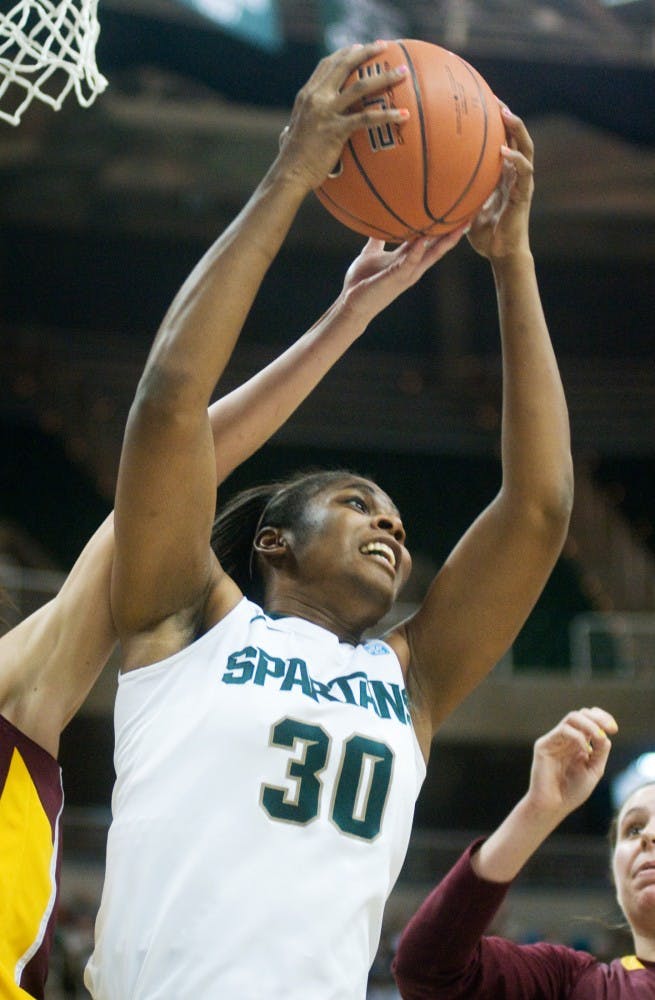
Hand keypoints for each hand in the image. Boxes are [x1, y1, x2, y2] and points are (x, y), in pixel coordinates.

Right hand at [276, 41, 409, 193]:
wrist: (289, 174)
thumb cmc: (292, 160)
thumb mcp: (291, 133)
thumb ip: (296, 125)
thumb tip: (290, 132)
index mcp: (307, 96)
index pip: (327, 65)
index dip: (345, 53)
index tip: (360, 46)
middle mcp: (316, 98)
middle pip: (344, 65)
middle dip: (366, 52)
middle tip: (385, 46)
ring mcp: (326, 113)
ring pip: (360, 87)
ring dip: (385, 77)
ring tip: (403, 73)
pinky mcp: (336, 130)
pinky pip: (367, 119)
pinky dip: (387, 115)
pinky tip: (404, 115)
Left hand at [339, 226, 467, 321]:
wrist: (351, 302)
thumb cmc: (362, 281)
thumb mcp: (371, 254)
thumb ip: (378, 240)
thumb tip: (378, 222)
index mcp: (408, 259)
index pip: (431, 241)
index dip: (444, 228)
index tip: (457, 213)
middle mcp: (412, 267)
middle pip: (438, 248)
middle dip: (454, 234)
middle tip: (469, 216)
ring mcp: (406, 274)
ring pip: (430, 255)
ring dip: (444, 241)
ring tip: (458, 226)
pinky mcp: (394, 278)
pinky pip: (408, 263)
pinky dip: (416, 251)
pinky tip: (422, 239)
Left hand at [466, 106, 533, 260]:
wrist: (501, 254)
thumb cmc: (484, 235)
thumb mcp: (465, 208)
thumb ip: (456, 193)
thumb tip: (431, 184)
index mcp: (503, 175)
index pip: (504, 141)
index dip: (496, 123)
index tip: (482, 103)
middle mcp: (515, 174)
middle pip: (517, 137)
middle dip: (508, 116)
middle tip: (495, 98)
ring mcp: (522, 183)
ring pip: (526, 148)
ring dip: (517, 130)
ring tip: (506, 114)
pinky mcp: (525, 195)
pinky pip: (524, 172)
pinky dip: (515, 160)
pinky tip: (504, 151)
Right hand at [526, 707, 617, 820]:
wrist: (553, 806)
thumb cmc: (572, 791)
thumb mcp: (594, 770)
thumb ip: (600, 752)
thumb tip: (605, 735)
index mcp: (577, 743)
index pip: (588, 720)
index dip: (602, 719)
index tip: (614, 729)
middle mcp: (566, 739)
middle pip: (581, 714)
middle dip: (598, 718)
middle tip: (610, 729)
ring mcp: (554, 740)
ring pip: (572, 718)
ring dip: (589, 724)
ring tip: (599, 737)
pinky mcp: (544, 744)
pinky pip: (563, 731)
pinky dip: (578, 737)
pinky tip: (586, 750)